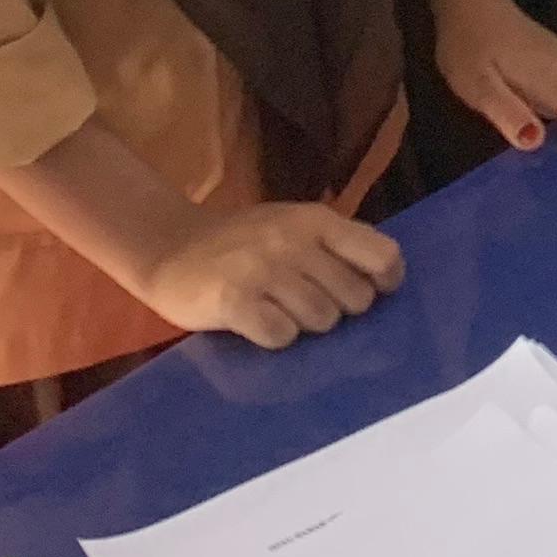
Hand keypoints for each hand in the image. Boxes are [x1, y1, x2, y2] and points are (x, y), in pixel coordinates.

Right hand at [139, 202, 403, 349]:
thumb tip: (386, 281)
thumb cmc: (243, 243)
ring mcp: (263, 270)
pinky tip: (255, 322)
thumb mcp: (294, 227)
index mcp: (316, 220)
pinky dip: (273, 337)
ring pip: (320, 320)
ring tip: (276, 309)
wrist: (170, 248)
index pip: (381, 253)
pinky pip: (281, 336)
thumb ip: (336, 246)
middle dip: (338, 309)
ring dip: (303, 324)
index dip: (385, 280)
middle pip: (354, 298)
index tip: (373, 291)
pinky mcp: (234, 300)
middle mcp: (293, 241)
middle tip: (306, 302)